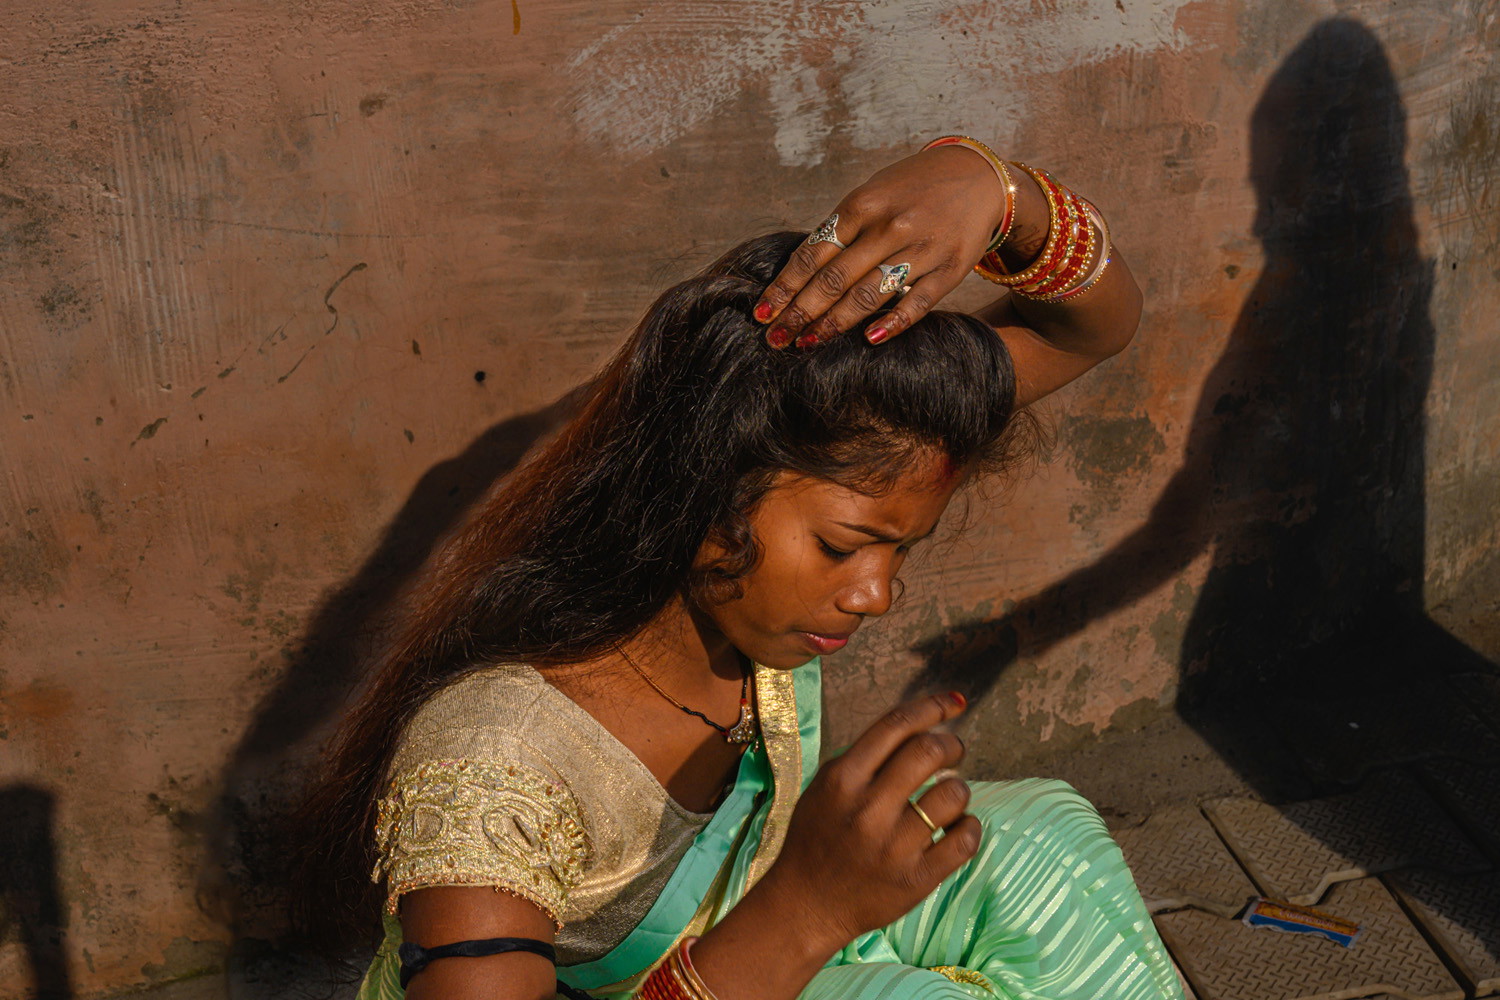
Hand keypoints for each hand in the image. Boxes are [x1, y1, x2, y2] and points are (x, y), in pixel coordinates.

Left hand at [755, 146, 1006, 348]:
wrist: (978, 177)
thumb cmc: (912, 190)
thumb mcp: (872, 195)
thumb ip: (841, 231)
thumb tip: (799, 276)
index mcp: (863, 205)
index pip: (813, 253)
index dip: (785, 286)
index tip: (763, 313)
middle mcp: (890, 227)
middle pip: (834, 278)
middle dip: (800, 312)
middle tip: (776, 339)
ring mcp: (921, 250)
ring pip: (869, 294)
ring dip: (834, 324)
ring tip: (808, 343)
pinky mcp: (949, 270)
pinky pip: (917, 304)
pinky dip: (892, 323)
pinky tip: (869, 340)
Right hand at [755, 691, 979, 951]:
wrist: (806, 906)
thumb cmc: (817, 840)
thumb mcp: (826, 788)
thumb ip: (864, 758)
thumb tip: (918, 726)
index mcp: (843, 779)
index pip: (897, 725)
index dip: (933, 706)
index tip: (954, 702)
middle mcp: (868, 808)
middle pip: (929, 751)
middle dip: (952, 744)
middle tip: (953, 751)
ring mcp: (894, 845)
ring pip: (953, 794)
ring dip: (959, 788)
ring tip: (948, 797)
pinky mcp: (916, 878)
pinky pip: (964, 839)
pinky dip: (969, 826)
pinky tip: (957, 827)